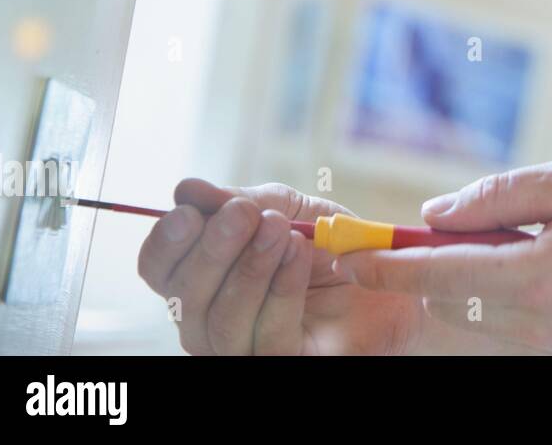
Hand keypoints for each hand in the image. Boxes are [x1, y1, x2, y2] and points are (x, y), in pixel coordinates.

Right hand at [137, 179, 421, 354]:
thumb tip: (187, 189)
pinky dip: (282, 291)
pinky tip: (300, 255)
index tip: (189, 211)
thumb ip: (242, 199)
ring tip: (280, 231)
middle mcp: (213, 320)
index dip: (166, 242)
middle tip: (247, 214)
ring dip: (250, 268)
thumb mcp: (290, 209)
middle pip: (184, 298)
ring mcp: (247, 348)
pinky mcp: (289, 363)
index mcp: (204, 278)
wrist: (393, 277)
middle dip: (214, 250)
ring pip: (222, 323)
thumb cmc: (334, 246)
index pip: (159, 269)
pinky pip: (270, 338)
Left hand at [333, 156, 551, 352]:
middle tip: (418, 228)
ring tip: (492, 236)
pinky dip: (490, 289)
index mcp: (540, 278)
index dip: (388, 264)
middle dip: (425, 264)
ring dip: (460, 276)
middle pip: (449, 299)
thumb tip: (434, 213)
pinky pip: (505, 320)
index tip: (348, 254)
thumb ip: (501, 196)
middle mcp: (540, 325)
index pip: (440, 275)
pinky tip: (522, 256)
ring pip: (474, 313)